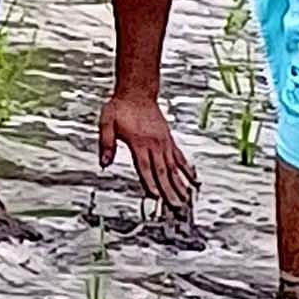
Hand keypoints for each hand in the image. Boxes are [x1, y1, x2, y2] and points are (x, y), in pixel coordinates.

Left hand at [96, 88, 198, 210]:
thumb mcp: (106, 123)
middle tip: (176, 207)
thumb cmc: (121, 107)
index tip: (156, 197)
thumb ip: (106, 143)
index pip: (145, 167)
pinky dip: (187, 169)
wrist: (137, 92)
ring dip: (181, 184)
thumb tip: (104, 163)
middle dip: (169, 191)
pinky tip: (193, 179)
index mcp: (138, 142)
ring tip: (187, 199)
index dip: (150, 183)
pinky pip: (180, 157)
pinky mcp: (168, 140)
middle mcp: (154, 144)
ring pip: (174, 167)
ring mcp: (164, 143)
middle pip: (163, 171)